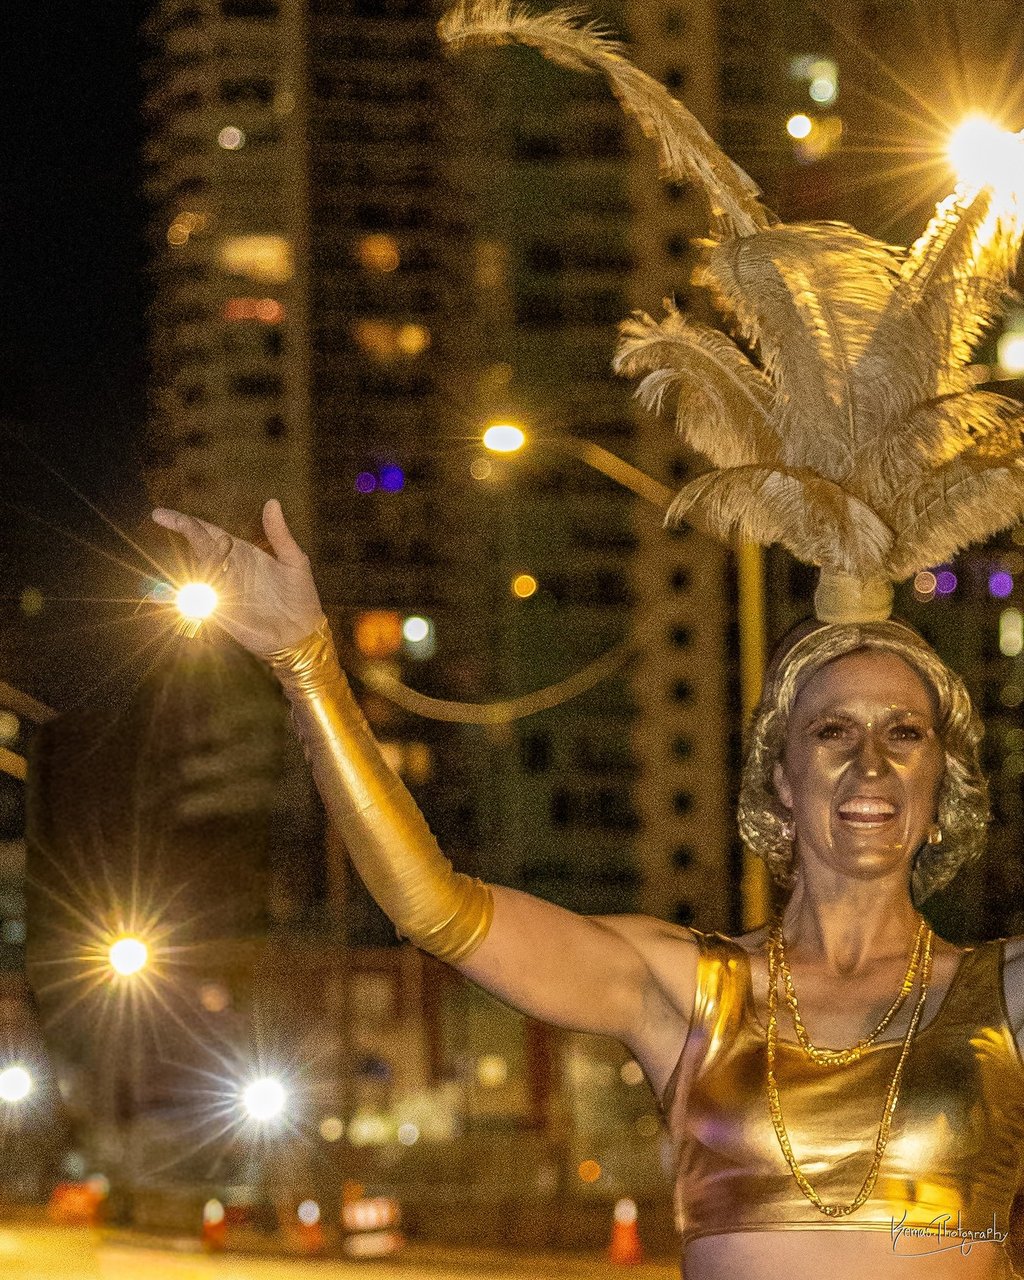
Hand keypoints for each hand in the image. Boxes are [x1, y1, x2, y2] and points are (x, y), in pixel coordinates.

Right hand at [151, 499, 324, 655]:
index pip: (210, 533)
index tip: (160, 515)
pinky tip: (187, 585)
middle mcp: (228, 569)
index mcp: (242, 553)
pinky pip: (202, 599)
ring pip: (202, 568)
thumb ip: (280, 534)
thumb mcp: (294, 560)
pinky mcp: (222, 612)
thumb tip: (272, 502)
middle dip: (185, 530)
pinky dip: (192, 591)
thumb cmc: (300, 595)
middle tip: (166, 518)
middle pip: (200, 546)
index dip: (187, 523)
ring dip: (204, 556)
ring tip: (216, 547)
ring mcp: (223, 590)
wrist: (302, 632)